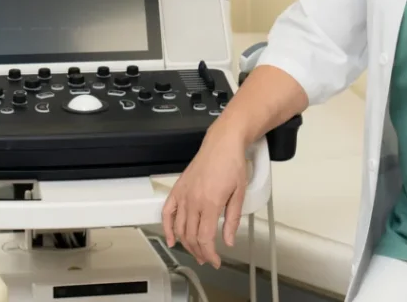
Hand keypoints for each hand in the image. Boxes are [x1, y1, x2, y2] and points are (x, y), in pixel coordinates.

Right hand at [161, 126, 249, 267]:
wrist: (222, 144)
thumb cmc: (232, 163)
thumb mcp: (240, 193)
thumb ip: (232, 219)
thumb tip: (229, 240)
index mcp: (211, 203)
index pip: (205, 238)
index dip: (210, 254)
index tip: (215, 261)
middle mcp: (194, 201)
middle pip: (191, 236)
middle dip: (199, 252)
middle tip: (207, 259)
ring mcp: (183, 195)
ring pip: (180, 228)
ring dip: (186, 244)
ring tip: (196, 252)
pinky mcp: (178, 189)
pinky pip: (167, 212)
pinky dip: (167, 228)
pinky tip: (171, 239)